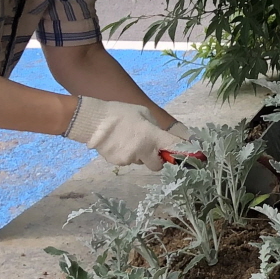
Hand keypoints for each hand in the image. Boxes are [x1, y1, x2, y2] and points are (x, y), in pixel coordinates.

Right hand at [65, 98, 185, 168]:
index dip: (181, 153)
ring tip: (126, 140)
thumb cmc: (121, 113)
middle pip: (157, 165)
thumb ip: (156, 128)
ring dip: (138, 155)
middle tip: (149, 149)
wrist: (94, 120)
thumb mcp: (143, 113)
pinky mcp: (118, 163)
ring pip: (140, 162)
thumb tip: (163, 138)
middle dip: (156, 159)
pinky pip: (127, 161)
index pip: (174, 148)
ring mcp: (130, 158)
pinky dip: (125, 155)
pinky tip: (117, 143)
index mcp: (153, 136)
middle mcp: (144, 150)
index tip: (186, 156)